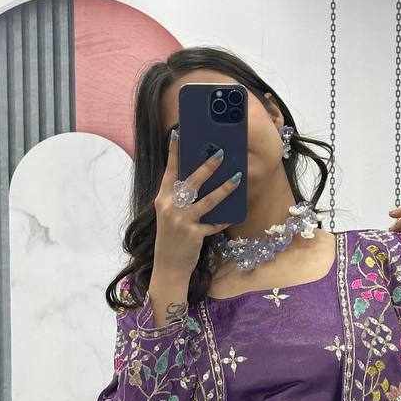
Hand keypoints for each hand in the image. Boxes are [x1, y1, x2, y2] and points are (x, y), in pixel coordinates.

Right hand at [152, 130, 239, 277]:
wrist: (168, 266)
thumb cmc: (170, 238)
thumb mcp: (168, 215)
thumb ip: (178, 198)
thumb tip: (196, 181)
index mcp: (163, 199)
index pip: (169, 172)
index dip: (173, 153)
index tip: (177, 134)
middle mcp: (171, 208)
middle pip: (191, 183)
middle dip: (207, 167)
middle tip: (220, 153)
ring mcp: (182, 221)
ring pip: (207, 201)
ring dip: (224, 189)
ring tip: (237, 178)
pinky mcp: (194, 234)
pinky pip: (213, 224)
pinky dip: (224, 219)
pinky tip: (234, 214)